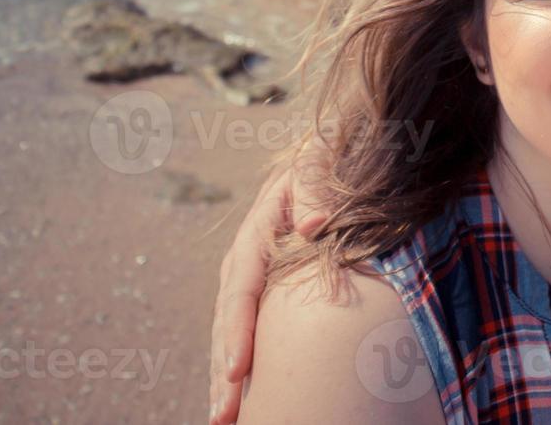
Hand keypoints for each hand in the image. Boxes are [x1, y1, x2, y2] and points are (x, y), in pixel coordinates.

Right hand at [208, 154, 328, 423]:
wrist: (325, 153)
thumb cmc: (327, 160)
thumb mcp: (319, 164)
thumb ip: (315, 189)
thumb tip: (317, 224)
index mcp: (256, 233)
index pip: (242, 290)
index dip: (239, 332)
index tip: (239, 371)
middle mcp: (245, 259)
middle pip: (228, 321)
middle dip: (225, 371)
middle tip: (224, 415)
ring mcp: (251, 275)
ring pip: (231, 331)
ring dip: (226, 376)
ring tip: (224, 417)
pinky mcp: (263, 286)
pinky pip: (247, 328)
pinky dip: (240, 362)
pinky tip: (240, 396)